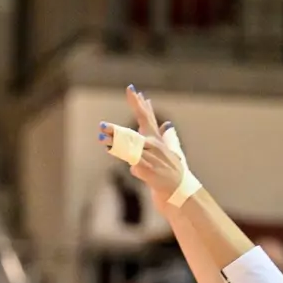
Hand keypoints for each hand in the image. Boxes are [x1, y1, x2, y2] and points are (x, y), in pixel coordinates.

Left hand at [98, 87, 188, 205]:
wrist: (181, 193)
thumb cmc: (172, 174)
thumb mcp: (172, 154)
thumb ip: (168, 140)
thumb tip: (169, 126)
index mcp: (157, 141)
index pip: (146, 118)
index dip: (139, 104)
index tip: (131, 89)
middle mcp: (155, 147)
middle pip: (133, 134)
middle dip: (117, 130)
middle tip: (102, 124)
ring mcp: (153, 160)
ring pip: (130, 150)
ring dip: (115, 144)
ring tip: (101, 137)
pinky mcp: (150, 173)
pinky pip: (136, 168)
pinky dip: (132, 168)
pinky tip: (123, 164)